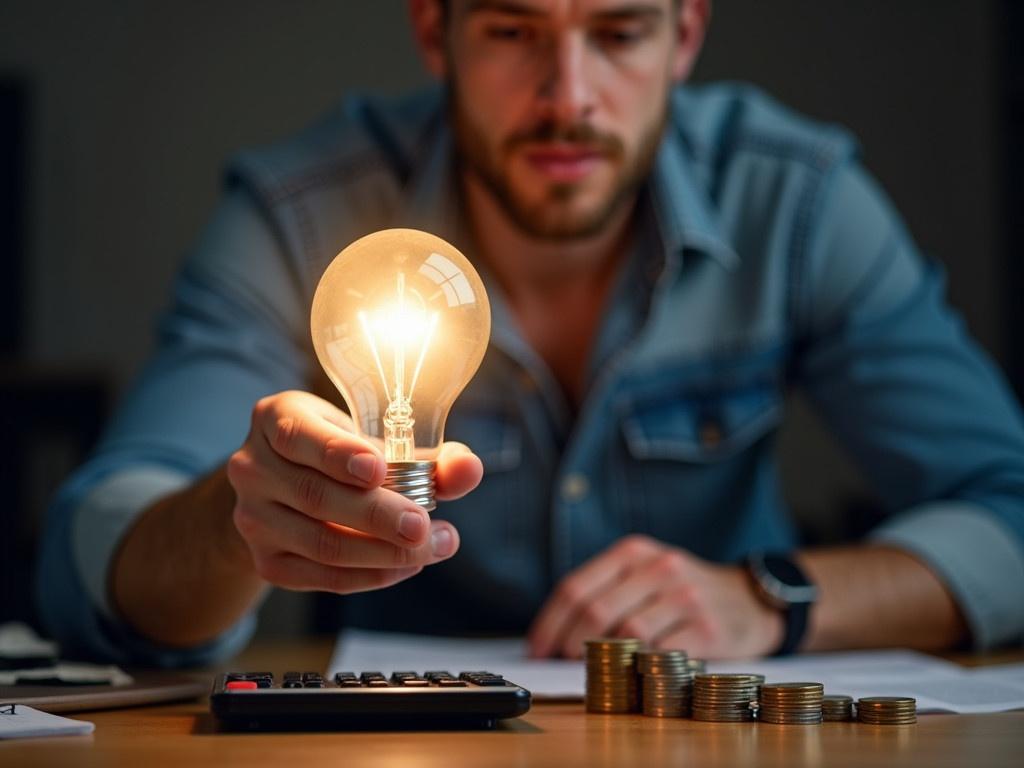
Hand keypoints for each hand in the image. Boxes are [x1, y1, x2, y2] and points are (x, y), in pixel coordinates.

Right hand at [226, 390, 481, 593]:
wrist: (287, 492)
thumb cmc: (342, 454)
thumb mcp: (376, 440)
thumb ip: (428, 455)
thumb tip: (469, 470)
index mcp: (277, 418)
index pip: (298, 435)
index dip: (338, 454)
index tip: (378, 469)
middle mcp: (253, 466)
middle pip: (316, 496)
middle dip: (377, 515)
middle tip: (423, 526)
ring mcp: (253, 517)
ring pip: (321, 543)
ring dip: (383, 552)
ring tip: (431, 547)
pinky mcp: (266, 560)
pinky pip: (321, 576)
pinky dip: (370, 575)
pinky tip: (405, 566)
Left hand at [526, 535, 782, 659]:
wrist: (749, 598)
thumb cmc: (683, 590)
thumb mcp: (645, 572)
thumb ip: (606, 591)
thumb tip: (554, 635)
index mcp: (633, 551)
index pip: (576, 587)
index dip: (550, 623)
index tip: (537, 649)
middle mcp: (658, 567)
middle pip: (595, 611)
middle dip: (569, 644)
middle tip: (563, 663)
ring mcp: (685, 596)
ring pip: (626, 633)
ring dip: (604, 658)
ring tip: (597, 669)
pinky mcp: (707, 627)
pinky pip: (661, 654)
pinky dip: (641, 667)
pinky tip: (635, 671)